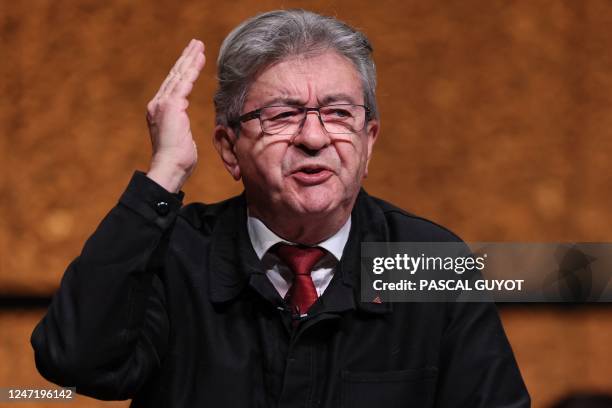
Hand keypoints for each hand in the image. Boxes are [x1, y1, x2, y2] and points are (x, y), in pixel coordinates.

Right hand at [146, 39, 204, 192]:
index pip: (173, 86)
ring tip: (199, 45)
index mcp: (159, 112)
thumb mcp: (179, 140)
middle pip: (174, 76)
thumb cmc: (178, 161)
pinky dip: (193, 68)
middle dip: (185, 59)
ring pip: (179, 75)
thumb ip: (180, 130)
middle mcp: (157, 104)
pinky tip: (200, 57)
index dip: (182, 71)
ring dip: (190, 58)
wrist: (169, 168)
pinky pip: (185, 82)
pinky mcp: (172, 105)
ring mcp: (163, 104)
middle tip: (195, 44)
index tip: (191, 60)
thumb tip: (183, 132)